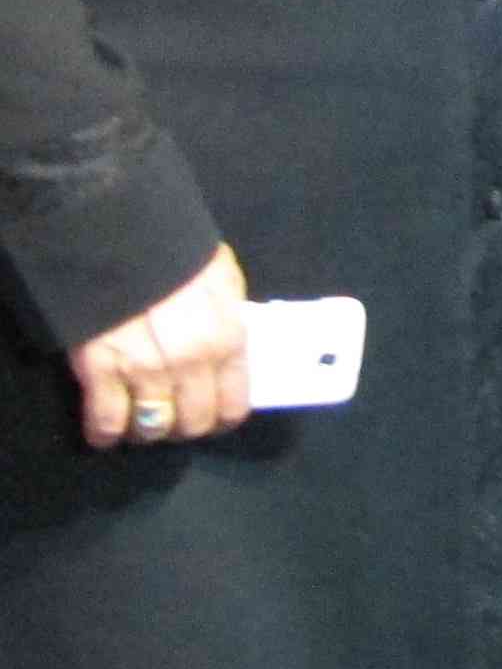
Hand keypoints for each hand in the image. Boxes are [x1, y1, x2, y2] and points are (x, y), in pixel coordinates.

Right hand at [71, 243, 249, 450]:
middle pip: (192, 424)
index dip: (221, 418)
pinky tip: (106, 431)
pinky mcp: (100, 370)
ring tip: (142, 419)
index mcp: (227, 340)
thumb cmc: (179, 254)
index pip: (233, 404)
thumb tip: (231, 350)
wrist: (123, 236)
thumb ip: (228, 320)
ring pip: (152, 428)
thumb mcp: (223, 282)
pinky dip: (104, 432)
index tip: (212, 418)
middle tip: (175, 416)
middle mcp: (191, 364)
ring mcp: (144, 371)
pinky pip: (105, 421)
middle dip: (184, 425)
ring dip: (148, 429)